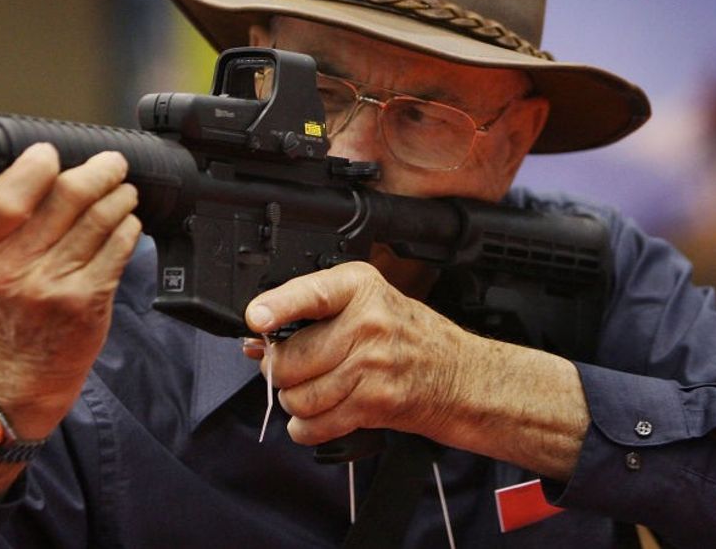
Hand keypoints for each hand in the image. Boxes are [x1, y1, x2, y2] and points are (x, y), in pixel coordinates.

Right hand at [0, 143, 141, 423]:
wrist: (22, 364)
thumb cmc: (6, 298)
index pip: (7, 195)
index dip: (36, 166)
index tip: (51, 154)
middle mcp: (11, 267)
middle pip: (67, 196)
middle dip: (98, 171)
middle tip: (111, 164)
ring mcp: (51, 285)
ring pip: (100, 218)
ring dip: (120, 195)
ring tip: (124, 190)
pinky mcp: (86, 300)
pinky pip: (118, 247)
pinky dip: (129, 226)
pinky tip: (127, 221)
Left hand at [245, 261, 589, 479]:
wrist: (461, 376)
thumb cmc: (409, 338)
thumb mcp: (367, 305)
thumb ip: (310, 316)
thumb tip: (255, 340)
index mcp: (360, 287)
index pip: (311, 293)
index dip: (278, 307)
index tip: (255, 318)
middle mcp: (367, 323)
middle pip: (291, 357)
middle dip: (279, 371)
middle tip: (291, 368)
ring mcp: (372, 365)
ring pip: (298, 395)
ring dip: (293, 402)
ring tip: (311, 391)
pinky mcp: (375, 403)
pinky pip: (316, 424)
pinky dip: (306, 428)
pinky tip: (318, 416)